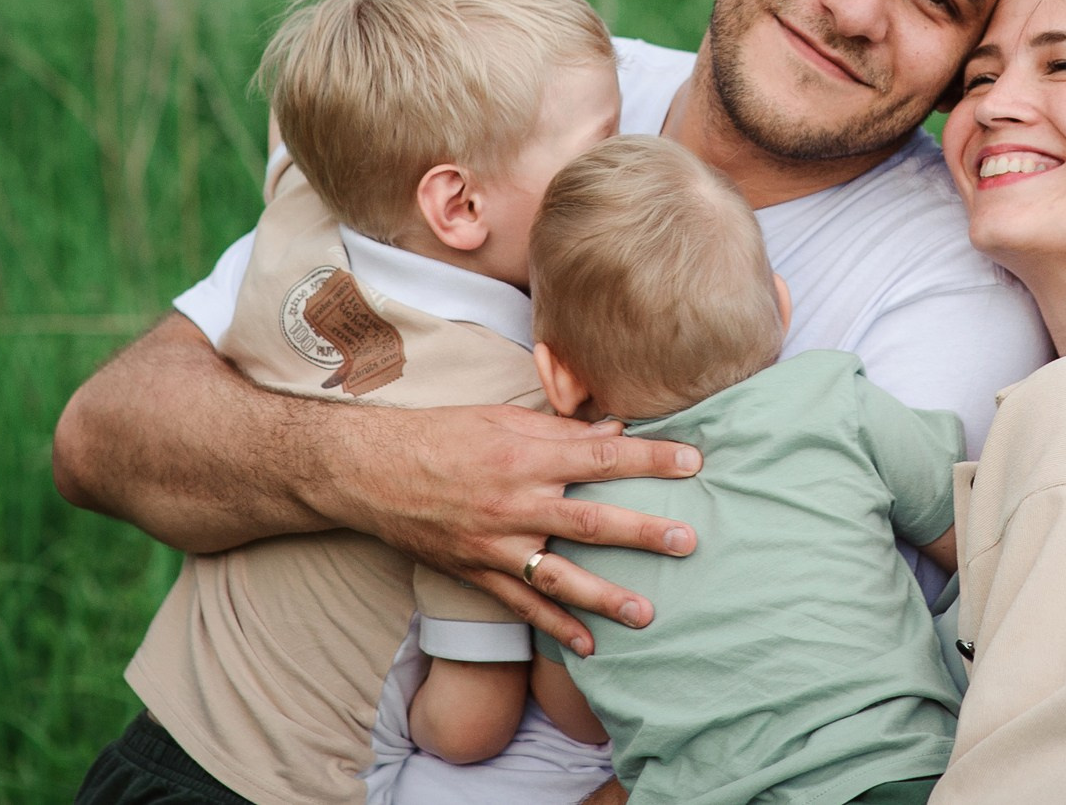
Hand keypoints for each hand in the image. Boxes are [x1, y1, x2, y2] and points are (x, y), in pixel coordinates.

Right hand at [327, 404, 699, 654]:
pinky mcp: (476, 572)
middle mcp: (514, 502)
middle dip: (643, 530)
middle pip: (590, 519)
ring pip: (559, 575)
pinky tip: (588, 647)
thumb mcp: (502, 419)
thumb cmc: (441, 435)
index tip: (693, 460)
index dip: (650, 458)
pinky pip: (521, 605)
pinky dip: (555, 627)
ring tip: (647, 613)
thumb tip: (616, 430)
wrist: (371, 471)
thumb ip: (561, 429)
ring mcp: (495, 544)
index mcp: (526, 455)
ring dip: (605, 596)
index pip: (601, 456)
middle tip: (688, 540)